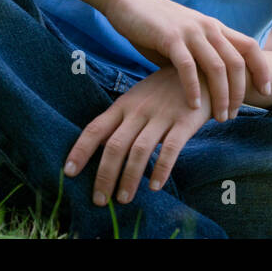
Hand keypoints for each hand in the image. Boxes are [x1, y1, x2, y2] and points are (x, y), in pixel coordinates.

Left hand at [64, 64, 211, 205]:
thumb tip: (99, 146)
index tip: (68, 173)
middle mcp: (140, 110)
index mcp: (124, 105)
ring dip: (129, 178)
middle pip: (115, 146)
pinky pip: (171, 149)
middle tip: (99, 200)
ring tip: (123, 199)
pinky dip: (161, 169)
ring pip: (140, 150)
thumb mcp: (138, 98)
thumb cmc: (166, 89)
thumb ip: (120, 120)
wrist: (203, 70)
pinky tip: (155, 186)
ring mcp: (162, 115)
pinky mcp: (185, 121)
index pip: (95, 129)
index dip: (80, 151)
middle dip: (104, 175)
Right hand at [103, 0, 271, 121]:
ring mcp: (191, 31)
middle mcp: (208, 27)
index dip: (262, 69)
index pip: (250, 47)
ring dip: (221, 95)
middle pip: (237, 62)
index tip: (265, 91)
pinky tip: (192, 106)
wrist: (127, 0)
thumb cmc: (153, 25)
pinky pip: (188, 67)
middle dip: (239, 92)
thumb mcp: (184, 41)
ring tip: (218, 117)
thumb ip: (197, 59)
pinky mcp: (170, 37)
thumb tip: (206, 86)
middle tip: (232, 115)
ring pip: (217, 67)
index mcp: (215, 27)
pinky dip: (193, 88)